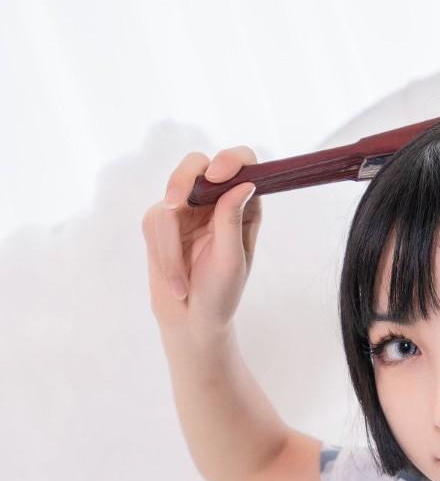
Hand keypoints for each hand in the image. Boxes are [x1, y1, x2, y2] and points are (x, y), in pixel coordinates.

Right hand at [142, 144, 262, 334]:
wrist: (191, 319)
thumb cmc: (220, 293)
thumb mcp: (232, 260)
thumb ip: (232, 220)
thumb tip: (244, 183)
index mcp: (242, 206)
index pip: (241, 163)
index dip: (229, 161)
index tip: (217, 175)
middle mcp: (215, 200)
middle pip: (196, 164)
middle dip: (182, 181)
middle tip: (173, 203)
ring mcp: (186, 207)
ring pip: (170, 196)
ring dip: (170, 246)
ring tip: (181, 286)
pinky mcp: (160, 219)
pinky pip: (155, 222)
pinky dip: (163, 255)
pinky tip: (175, 283)